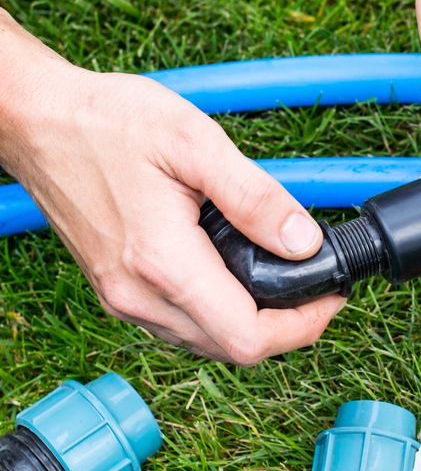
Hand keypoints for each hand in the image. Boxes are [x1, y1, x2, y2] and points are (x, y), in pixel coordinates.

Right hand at [0, 13, 341, 363]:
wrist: (38, 121)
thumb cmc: (107, 123)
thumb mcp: (195, 143)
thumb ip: (255, 197)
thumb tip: (304, 242)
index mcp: (162, 263)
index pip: (248, 337)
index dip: (303, 327)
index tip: (331, 296)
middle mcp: (138, 296)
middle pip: (233, 349)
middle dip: (288, 328)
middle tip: (319, 288)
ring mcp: (124, 299)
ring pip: (209, 344)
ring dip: (256, 325)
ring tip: (289, 281)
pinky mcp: (118, 292)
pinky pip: (184, 327)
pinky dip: (222, 315)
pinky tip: (241, 278)